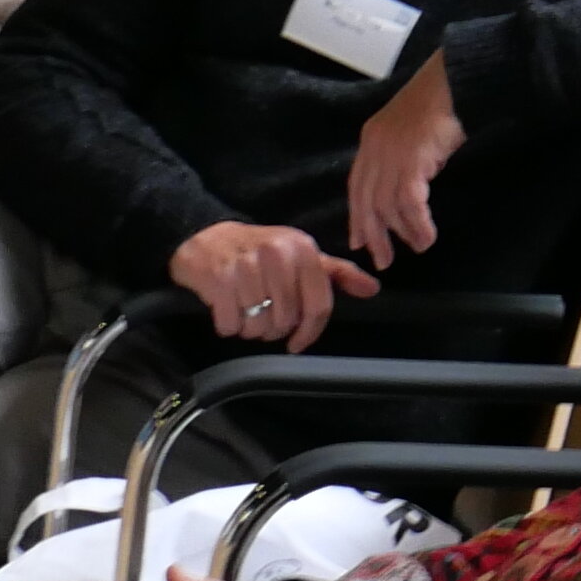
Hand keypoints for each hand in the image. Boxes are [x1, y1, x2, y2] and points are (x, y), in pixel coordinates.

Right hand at [169, 222, 380, 350]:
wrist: (207, 236)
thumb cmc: (260, 250)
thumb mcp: (301, 254)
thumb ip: (337, 273)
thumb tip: (373, 288)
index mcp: (303, 250)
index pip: (318, 304)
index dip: (310, 331)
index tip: (298, 343)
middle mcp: (278, 254)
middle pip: (287, 319)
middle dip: (274, 330)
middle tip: (263, 320)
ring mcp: (246, 265)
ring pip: (258, 326)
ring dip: (251, 330)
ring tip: (245, 314)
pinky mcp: (218, 279)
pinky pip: (230, 324)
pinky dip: (228, 327)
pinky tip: (227, 312)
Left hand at [346, 56, 465, 268]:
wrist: (455, 81)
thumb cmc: (441, 100)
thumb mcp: (412, 128)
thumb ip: (403, 152)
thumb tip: (409, 183)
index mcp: (371, 139)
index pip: (357, 186)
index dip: (358, 216)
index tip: (359, 240)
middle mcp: (375, 149)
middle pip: (366, 200)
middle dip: (374, 233)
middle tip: (382, 258)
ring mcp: (391, 154)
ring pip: (387, 205)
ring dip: (401, 232)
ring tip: (416, 248)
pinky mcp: (411, 160)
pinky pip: (409, 202)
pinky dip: (418, 223)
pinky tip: (427, 236)